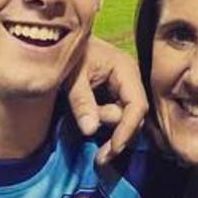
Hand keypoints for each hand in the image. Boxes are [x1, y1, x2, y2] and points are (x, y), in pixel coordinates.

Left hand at [66, 37, 148, 165]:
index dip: (127, 130)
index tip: (113, 150)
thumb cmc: (67, 54)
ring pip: (126, 119)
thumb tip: (90, 130)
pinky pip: (118, 116)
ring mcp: (125, 88)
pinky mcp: (117, 95)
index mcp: (125, 69)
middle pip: (135, 117)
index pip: (137, 105)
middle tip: (100, 156)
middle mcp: (131, 79)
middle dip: (118, 136)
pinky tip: (92, 125)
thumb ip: (81, 101)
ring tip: (85, 121)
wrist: (59, 41)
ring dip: (109, 129)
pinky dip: (105, 124)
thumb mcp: (70, 76)